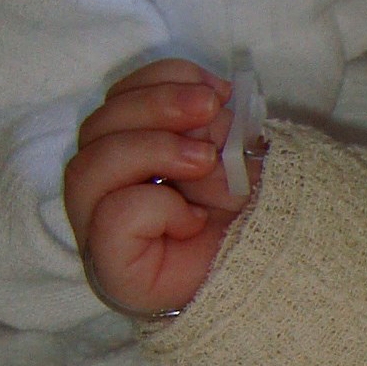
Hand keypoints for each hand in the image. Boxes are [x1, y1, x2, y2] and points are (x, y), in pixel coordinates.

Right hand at [65, 59, 253, 318]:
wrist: (277, 284)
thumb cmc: (253, 220)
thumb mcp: (235, 158)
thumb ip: (209, 127)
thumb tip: (200, 104)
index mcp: (134, 157)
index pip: (118, 101)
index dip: (159, 81)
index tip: (215, 89)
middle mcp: (107, 191)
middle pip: (98, 128)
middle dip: (156, 107)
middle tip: (210, 108)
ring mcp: (101, 230)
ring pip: (89, 166)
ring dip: (152, 148)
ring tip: (205, 160)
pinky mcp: (111, 267)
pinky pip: (112, 216)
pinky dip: (156, 206)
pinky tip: (193, 220)